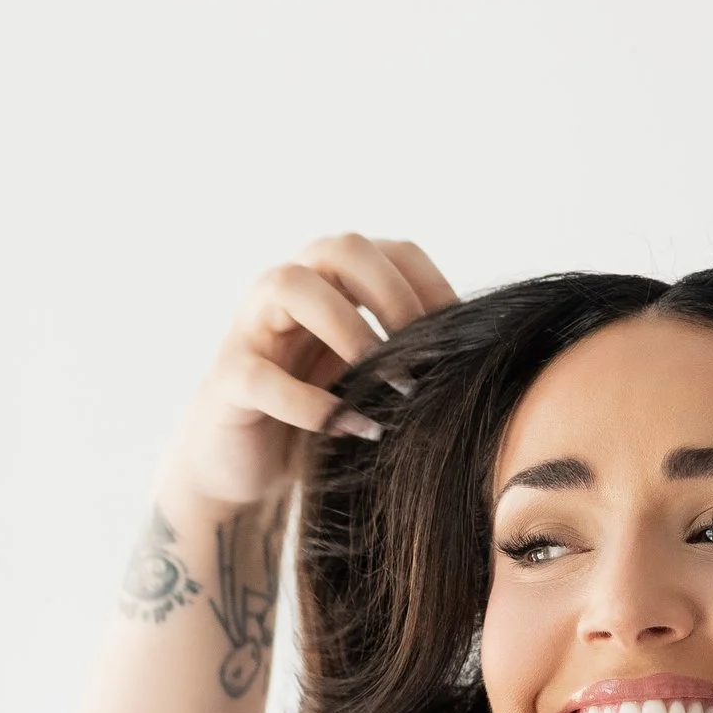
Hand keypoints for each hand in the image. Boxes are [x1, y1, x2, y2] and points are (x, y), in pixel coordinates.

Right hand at [161, 235, 457, 515]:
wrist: (245, 465)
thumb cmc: (321, 412)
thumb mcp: (373, 379)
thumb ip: (411, 357)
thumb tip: (484, 361)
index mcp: (334, 281)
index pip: (394, 252)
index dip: (434, 288)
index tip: (463, 342)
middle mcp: (289, 289)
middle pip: (340, 247)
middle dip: (391, 296)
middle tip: (420, 357)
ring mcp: (252, 327)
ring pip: (289, 285)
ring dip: (346, 329)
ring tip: (387, 383)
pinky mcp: (228, 379)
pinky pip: (261, 376)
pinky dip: (311, 405)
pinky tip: (350, 429)